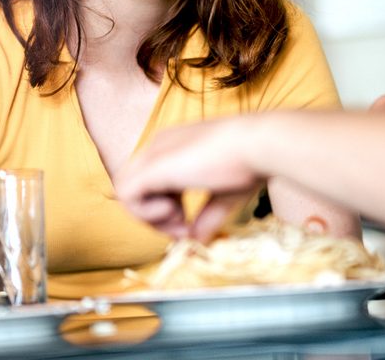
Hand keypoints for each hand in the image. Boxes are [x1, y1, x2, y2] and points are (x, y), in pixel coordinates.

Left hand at [114, 117, 264, 239]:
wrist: (258, 144)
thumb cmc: (250, 163)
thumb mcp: (225, 195)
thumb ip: (207, 216)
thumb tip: (197, 239)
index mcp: (176, 148)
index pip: (151, 183)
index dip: (166, 210)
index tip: (189, 224)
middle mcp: (160, 147)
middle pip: (136, 188)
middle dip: (155, 217)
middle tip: (184, 228)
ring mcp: (154, 153)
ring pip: (125, 191)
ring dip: (149, 217)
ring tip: (180, 220)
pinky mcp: (153, 165)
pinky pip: (125, 193)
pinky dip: (145, 212)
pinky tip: (174, 212)